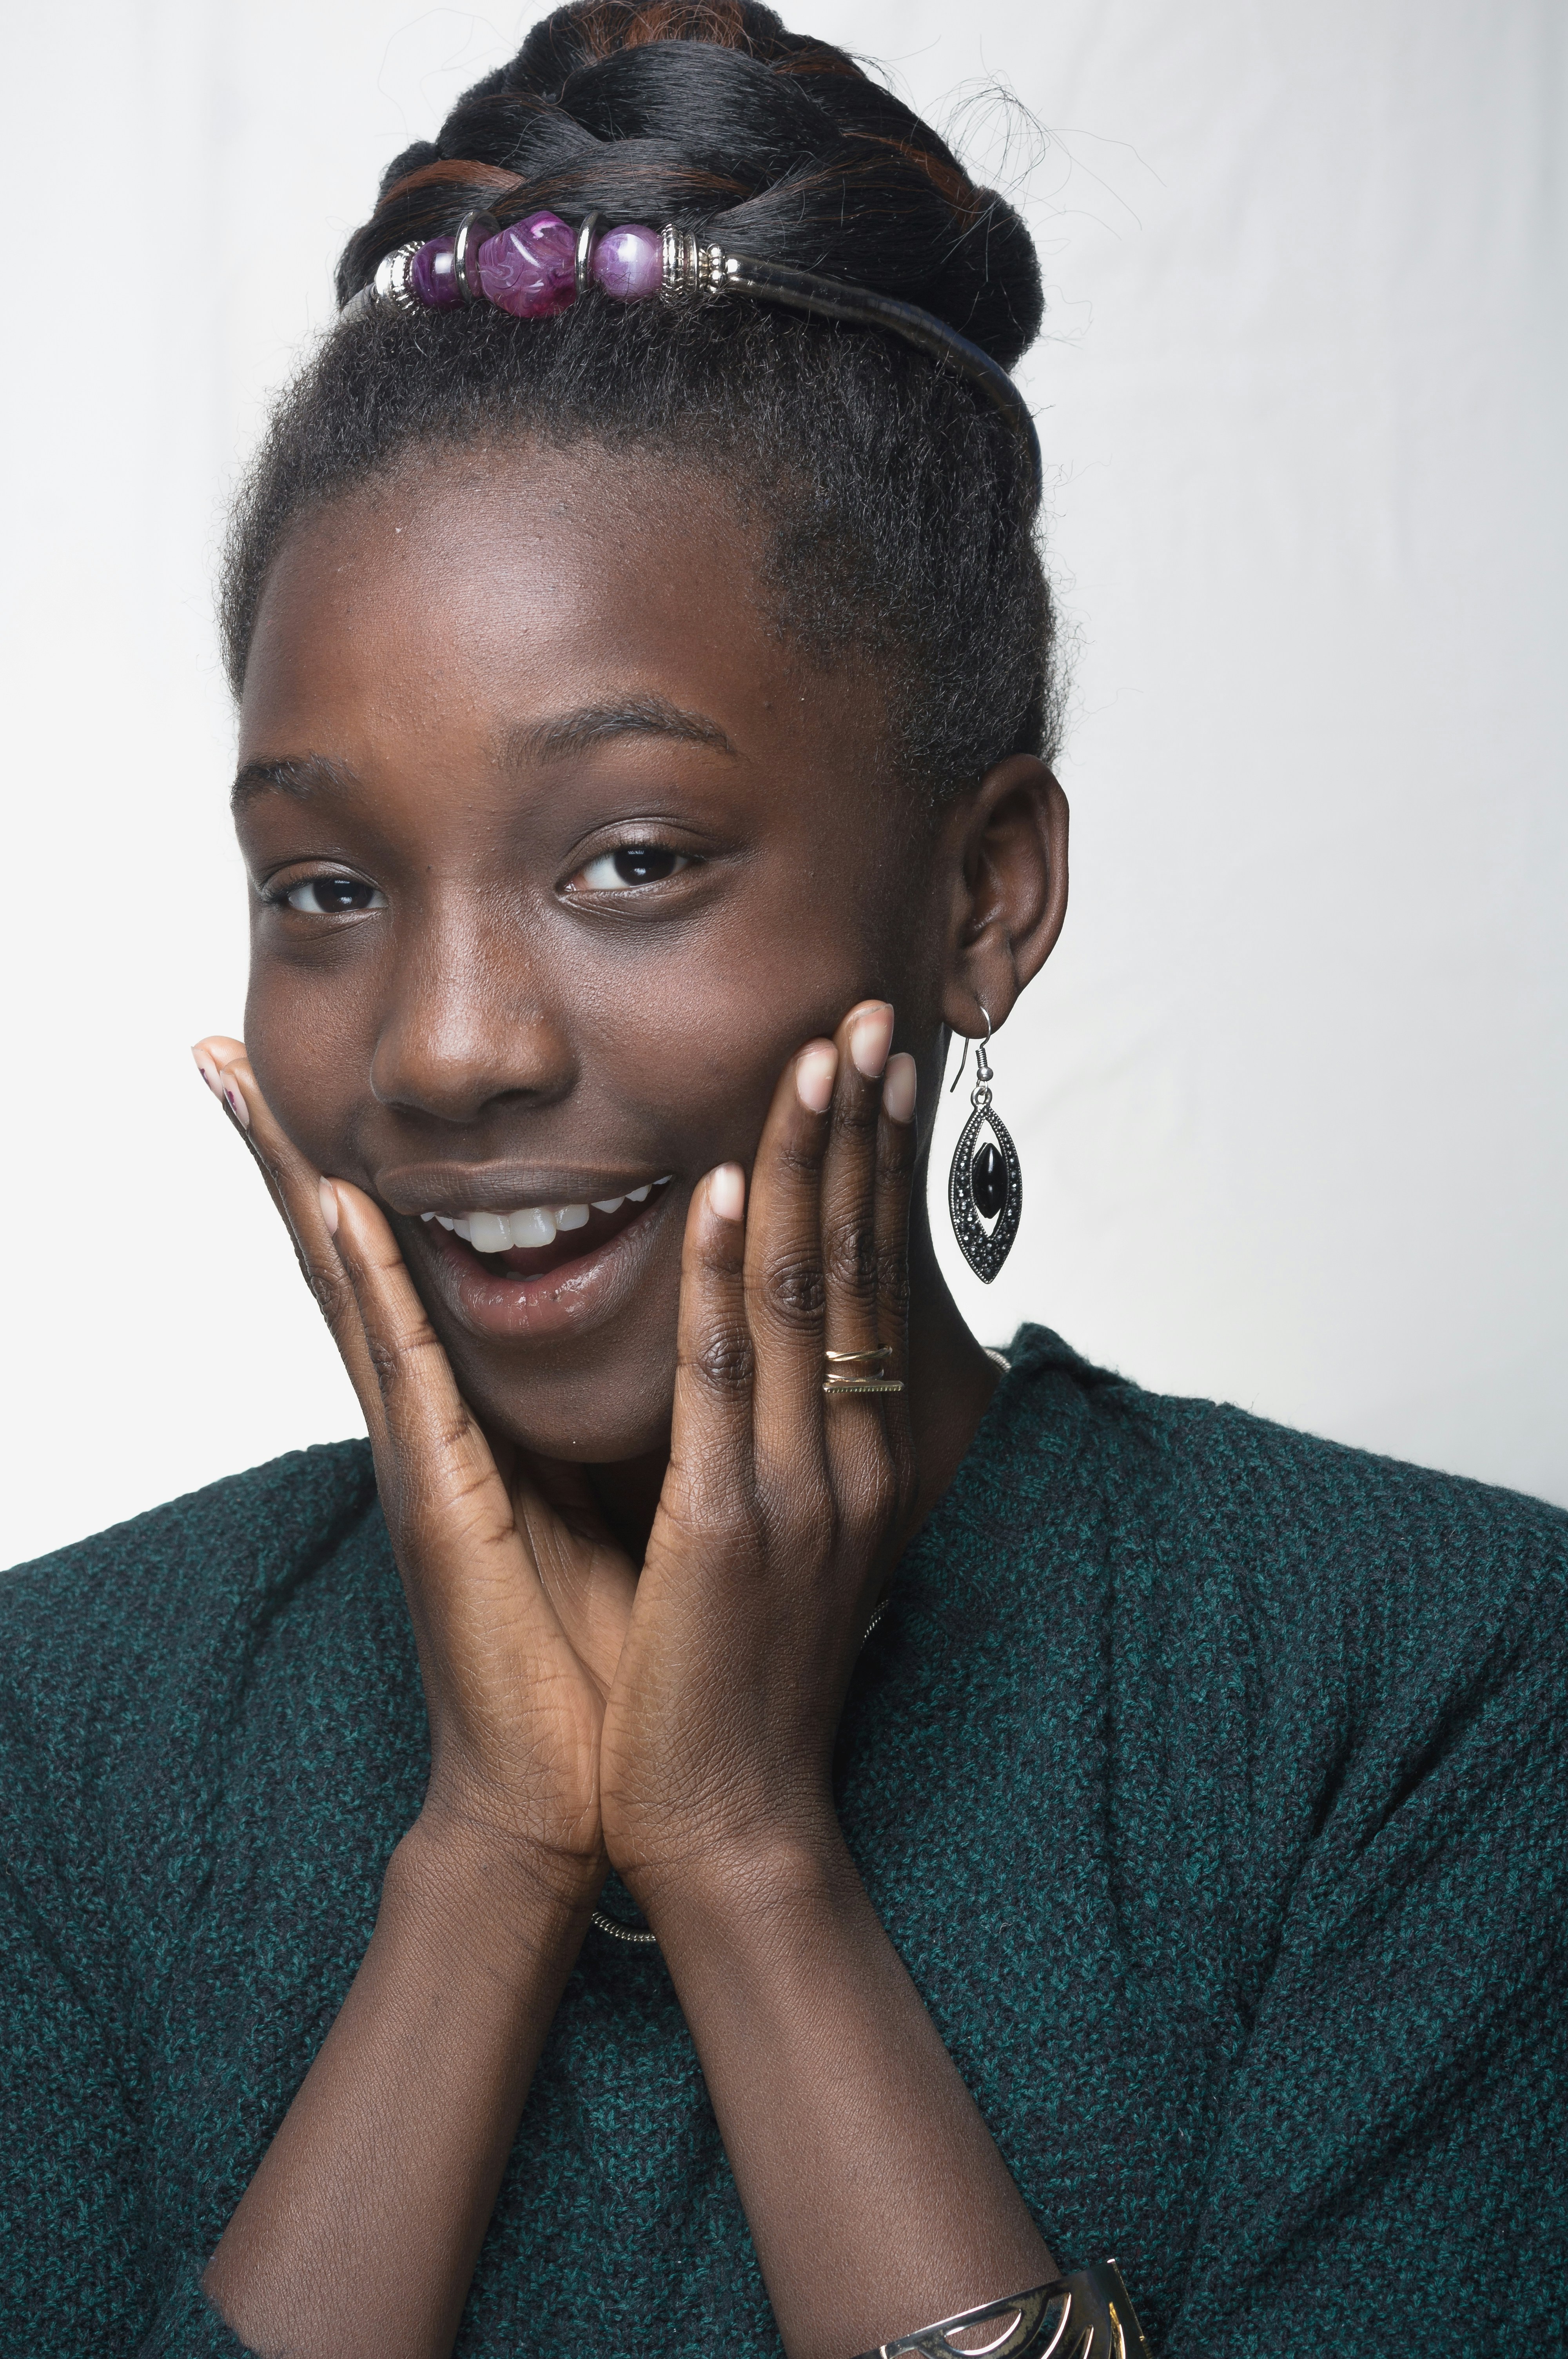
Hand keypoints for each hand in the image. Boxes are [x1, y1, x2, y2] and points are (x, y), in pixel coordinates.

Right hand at [191, 1038, 635, 1898]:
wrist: (582, 1795)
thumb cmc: (599, 1654)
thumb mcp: (613, 1503)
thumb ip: (605, 1423)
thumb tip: (663, 1333)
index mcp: (462, 1424)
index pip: (397, 1274)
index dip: (344, 1177)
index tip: (300, 1084)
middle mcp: (424, 1427)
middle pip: (341, 1262)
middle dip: (278, 1156)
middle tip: (213, 1050)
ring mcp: (421, 1461)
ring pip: (349, 1294)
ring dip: (295, 1182)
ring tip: (239, 1084)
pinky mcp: (442, 1502)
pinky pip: (405, 1374)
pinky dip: (368, 1288)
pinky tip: (335, 1208)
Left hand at [597, 1000, 919, 1908]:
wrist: (730, 1818)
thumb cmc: (744, 1681)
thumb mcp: (786, 1546)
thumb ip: (791, 1451)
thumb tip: (779, 1370)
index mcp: (861, 1459)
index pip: (871, 1282)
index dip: (874, 1170)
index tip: (876, 1071)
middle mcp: (848, 1458)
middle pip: (852, 1265)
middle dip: (856, 1136)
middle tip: (862, 1020)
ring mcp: (794, 1489)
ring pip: (798, 1297)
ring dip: (801, 1168)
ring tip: (811, 1059)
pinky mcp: (723, 1526)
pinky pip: (723, 1378)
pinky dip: (717, 1279)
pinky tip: (713, 1190)